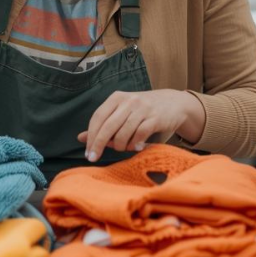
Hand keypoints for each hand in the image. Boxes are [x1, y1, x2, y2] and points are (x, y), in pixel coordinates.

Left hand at [78, 89, 205, 162]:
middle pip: (108, 125)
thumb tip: (80, 138)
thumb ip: (103, 125)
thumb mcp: (122, 113)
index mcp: (117, 98)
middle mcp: (128, 100)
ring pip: (124, 132)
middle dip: (99, 144)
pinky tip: (136, 147)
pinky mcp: (156, 117)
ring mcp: (143, 108)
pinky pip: (140, 134)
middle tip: (93, 158)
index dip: (91, 136)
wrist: (174, 103)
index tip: (88, 153)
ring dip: (121, 146)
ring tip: (125, 148)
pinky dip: (135, 144)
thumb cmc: (143, 111)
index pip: (98, 117)